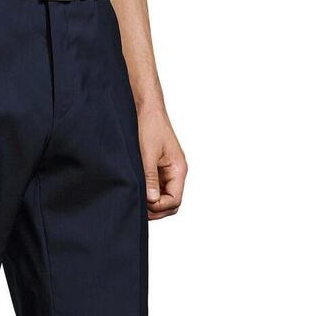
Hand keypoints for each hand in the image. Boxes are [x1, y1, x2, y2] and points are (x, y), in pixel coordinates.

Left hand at [137, 105, 186, 220]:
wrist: (146, 107)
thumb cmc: (150, 125)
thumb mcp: (147, 153)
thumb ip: (150, 177)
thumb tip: (151, 200)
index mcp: (178, 169)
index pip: (174, 200)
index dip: (159, 206)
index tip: (143, 203)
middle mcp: (175, 172)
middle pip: (170, 202)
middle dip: (156, 208)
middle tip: (137, 207)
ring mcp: (167, 170)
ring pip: (163, 195)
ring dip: (151, 201)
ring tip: (135, 198)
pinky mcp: (158, 166)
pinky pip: (156, 186)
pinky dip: (148, 191)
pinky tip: (136, 189)